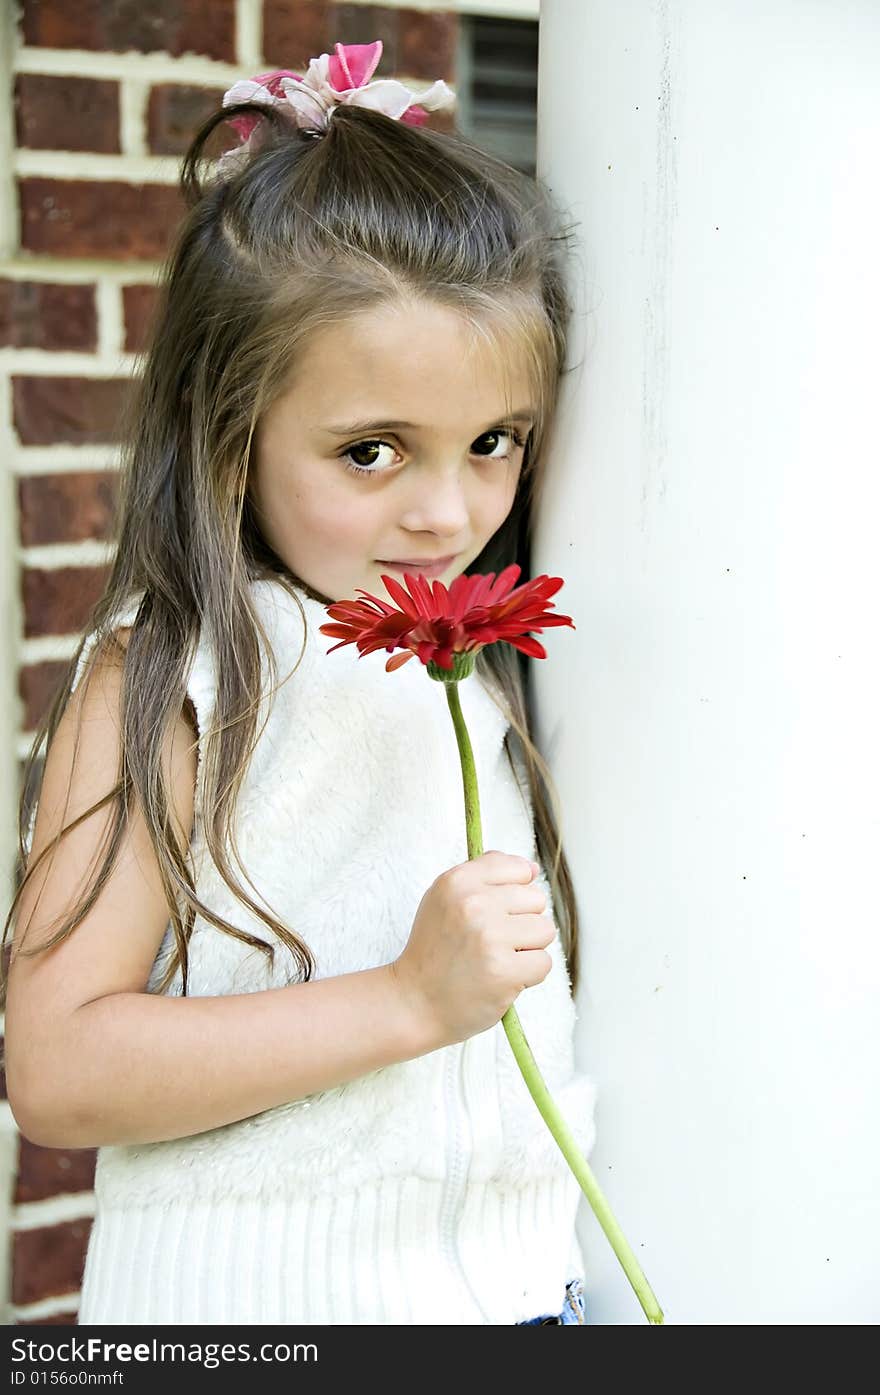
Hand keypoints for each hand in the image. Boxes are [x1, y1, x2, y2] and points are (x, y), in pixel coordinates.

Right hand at [391, 851, 554, 1047]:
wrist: (415, 1002)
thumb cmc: (435, 951)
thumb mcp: (445, 899)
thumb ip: (486, 875)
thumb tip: (533, 868)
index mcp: (458, 880)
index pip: (519, 869)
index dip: (514, 894)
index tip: (494, 913)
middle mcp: (473, 903)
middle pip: (536, 900)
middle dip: (521, 923)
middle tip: (490, 943)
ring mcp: (490, 937)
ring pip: (545, 930)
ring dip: (528, 949)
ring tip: (497, 959)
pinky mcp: (504, 970)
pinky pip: (544, 963)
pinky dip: (528, 975)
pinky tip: (500, 978)